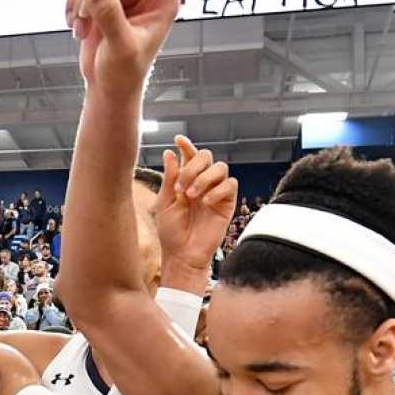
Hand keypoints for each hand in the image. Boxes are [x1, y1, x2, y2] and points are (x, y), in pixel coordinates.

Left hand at [155, 136, 237, 279]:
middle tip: (181, 186)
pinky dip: (217, 190)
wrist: (182, 254)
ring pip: (220, 167)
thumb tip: (170, 153)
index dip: (186, 146)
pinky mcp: (227, 203)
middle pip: (207, 156)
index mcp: (186, 180)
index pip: (189, 156)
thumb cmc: (171, 231)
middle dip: (193, 166)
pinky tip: (206, 202)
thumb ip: (169, 178)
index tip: (178, 140)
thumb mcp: (165, 203)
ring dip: (204, 178)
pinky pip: (230, 185)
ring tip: (191, 195)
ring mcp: (216, 191)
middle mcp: (202, 182)